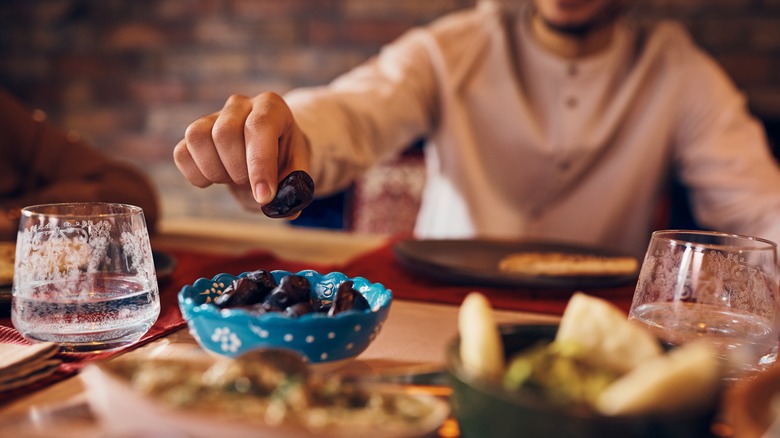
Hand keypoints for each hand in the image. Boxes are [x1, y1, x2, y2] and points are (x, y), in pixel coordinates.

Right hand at [173, 92, 311, 208]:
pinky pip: (182, 153)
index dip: (260, 165)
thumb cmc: (285, 162)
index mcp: (271, 107)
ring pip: (197, 138)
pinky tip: (216, 179)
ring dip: (216, 171)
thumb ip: (295, 189)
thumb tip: (277, 204)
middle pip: (224, 133)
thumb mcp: (298, 173)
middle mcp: (240, 104)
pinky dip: (196, 175)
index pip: (259, 126)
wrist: (271, 155)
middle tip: (251, 183)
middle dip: (238, 170)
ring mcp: (213, 116)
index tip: (264, 196)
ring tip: (234, 179)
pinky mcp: (194, 134)